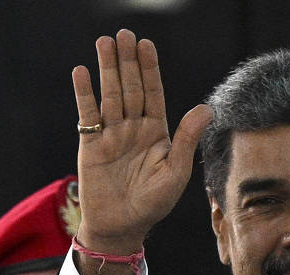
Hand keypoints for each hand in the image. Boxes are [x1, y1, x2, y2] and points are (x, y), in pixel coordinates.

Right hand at [73, 29, 212, 254]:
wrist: (123, 225)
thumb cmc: (154, 203)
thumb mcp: (176, 172)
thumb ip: (187, 139)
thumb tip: (207, 108)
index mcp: (158, 133)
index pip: (154, 94)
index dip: (150, 70)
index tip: (146, 46)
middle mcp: (135, 129)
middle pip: (131, 88)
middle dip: (128, 62)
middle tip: (124, 34)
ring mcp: (112, 134)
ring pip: (110, 95)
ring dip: (107, 69)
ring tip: (104, 43)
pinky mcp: (91, 144)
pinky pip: (88, 114)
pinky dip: (84, 93)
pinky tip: (82, 72)